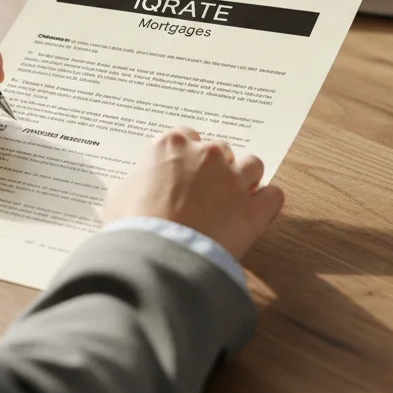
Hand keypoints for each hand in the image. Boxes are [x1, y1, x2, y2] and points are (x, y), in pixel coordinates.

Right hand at [104, 127, 284, 259]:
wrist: (158, 257)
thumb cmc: (133, 225)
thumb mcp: (119, 194)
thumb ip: (137, 180)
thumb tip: (141, 185)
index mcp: (170, 146)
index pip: (185, 136)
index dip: (185, 156)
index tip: (182, 172)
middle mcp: (205, 155)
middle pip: (220, 150)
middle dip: (215, 168)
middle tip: (205, 192)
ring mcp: (233, 180)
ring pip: (252, 165)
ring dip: (244, 179)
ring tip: (233, 200)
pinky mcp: (254, 209)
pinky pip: (274, 196)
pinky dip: (266, 203)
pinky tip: (255, 213)